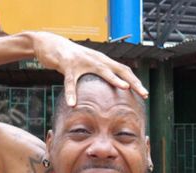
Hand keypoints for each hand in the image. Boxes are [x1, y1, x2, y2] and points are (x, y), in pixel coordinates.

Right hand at [29, 32, 148, 105]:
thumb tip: (108, 91)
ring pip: (102, 70)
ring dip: (114, 79)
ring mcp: (83, 61)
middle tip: (144, 93)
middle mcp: (97, 59)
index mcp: (103, 61)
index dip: (135, 81)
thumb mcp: (88, 67)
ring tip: (125, 88)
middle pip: (120, 69)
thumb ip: (98, 75)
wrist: (51, 44)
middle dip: (134, 81)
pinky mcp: (67, 65)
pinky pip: (70, 81)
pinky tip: (72, 104)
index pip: (124, 70)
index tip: (144, 93)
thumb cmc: (71, 59)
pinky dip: (71, 93)